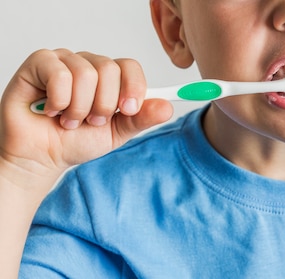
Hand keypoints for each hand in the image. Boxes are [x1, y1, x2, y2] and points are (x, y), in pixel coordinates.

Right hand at [0, 49, 172, 190]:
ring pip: (86, 73)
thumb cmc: (75, 141)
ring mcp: (64, 61)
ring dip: (79, 108)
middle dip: (103, 105)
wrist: (41, 157)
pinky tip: (51, 110)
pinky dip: (59, 100)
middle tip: (90, 121)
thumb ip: (141, 119)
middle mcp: (88, 65)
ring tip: (69, 120)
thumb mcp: (116, 133)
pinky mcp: (40, 63)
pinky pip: (60, 74)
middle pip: (110, 69)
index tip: (128, 109)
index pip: (130, 66)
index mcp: (109, 78)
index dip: (133, 87)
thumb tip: (168, 107)